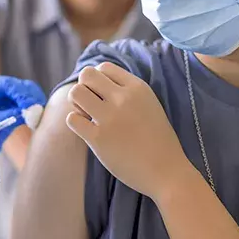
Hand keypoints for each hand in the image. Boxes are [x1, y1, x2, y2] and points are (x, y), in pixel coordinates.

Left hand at [0, 76, 45, 158]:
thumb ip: (7, 116)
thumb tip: (29, 111)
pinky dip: (33, 110)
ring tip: (38, 116)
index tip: (30, 105)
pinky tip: (36, 118)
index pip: (7, 85)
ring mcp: (5, 97)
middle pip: (20, 86)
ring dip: (35, 103)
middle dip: (31, 97)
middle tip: (39, 110)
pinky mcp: (13, 107)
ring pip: (27, 93)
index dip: (21, 93)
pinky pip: (27, 105)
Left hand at [67, 63, 188, 199]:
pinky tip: (87, 130)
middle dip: (84, 86)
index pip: (104, 67)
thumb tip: (99, 81)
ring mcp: (110, 118)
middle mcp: (123, 98)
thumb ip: (127, 90)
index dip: (99, 79)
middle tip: (91, 103)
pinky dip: (76, 123)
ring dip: (77, 103)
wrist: (166, 171)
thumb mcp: (149, 103)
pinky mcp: (98, 139)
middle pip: (86, 74)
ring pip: (76, 92)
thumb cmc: (157, 139)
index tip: (103, 94)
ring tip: (87, 115)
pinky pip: (72, 118)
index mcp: (137, 87)